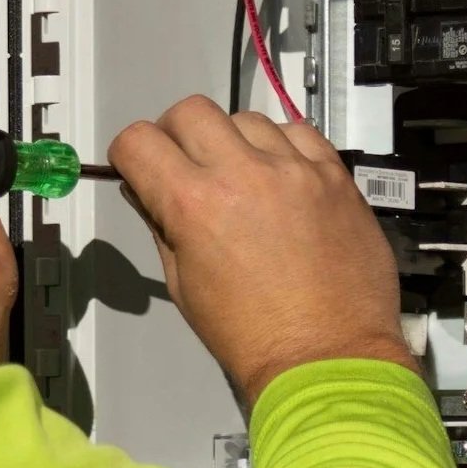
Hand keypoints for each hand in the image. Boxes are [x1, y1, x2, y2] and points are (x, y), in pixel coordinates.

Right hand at [112, 97, 415, 408]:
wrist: (327, 356)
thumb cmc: (252, 336)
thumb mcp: (184, 285)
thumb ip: (163, 226)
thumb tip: (150, 190)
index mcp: (194, 204)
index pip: (139, 141)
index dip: (131, 154)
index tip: (141, 166)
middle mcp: (243, 174)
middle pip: (191, 111)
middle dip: (177, 135)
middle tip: (188, 165)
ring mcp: (295, 170)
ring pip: (248, 118)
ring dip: (235, 141)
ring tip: (244, 179)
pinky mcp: (335, 176)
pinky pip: (301, 133)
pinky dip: (284, 147)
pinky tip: (283, 177)